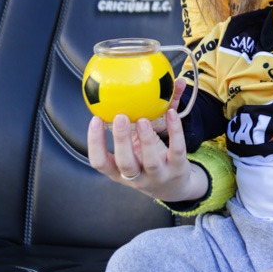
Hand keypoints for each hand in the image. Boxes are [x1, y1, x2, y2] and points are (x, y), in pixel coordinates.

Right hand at [88, 81, 207, 203]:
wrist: (176, 186)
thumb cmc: (150, 159)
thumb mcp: (138, 146)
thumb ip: (136, 117)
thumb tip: (137, 86)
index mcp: (120, 172)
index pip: (100, 162)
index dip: (94, 143)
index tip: (95, 119)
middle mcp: (137, 178)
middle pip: (124, 164)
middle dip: (120, 140)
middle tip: (119, 116)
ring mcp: (158, 176)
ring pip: (150, 161)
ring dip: (146, 139)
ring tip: (143, 118)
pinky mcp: (178, 169)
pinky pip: (176, 150)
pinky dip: (174, 132)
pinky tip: (172, 113)